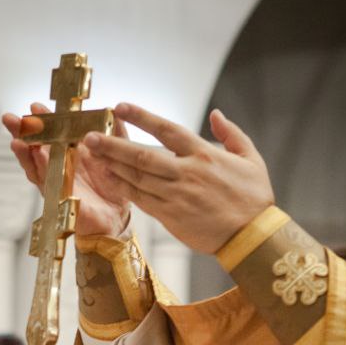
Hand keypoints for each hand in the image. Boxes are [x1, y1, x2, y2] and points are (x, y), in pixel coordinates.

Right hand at [2, 104, 131, 238]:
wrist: (117, 216)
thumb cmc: (113, 186)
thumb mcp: (117, 154)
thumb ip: (115, 133)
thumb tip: (113, 111)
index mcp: (71, 151)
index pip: (52, 132)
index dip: (43, 120)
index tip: (35, 107)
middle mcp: (59, 165)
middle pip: (35, 146)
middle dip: (22, 133)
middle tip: (11, 119)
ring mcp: (56, 181)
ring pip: (35, 165)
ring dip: (25, 152)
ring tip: (17, 139)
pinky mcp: (58, 197)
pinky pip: (47, 183)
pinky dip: (40, 169)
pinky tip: (36, 156)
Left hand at [81, 105, 274, 254]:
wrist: (252, 237)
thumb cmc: (254, 198)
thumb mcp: (252, 159)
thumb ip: (232, 134)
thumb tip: (216, 114)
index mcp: (204, 155)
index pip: (167, 130)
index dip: (142, 117)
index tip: (120, 107)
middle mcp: (187, 173)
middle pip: (142, 156)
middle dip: (114, 145)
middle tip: (91, 136)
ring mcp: (176, 196)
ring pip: (137, 178)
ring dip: (113, 165)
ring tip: (93, 154)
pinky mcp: (171, 217)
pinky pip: (141, 200)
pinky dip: (123, 188)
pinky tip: (109, 178)